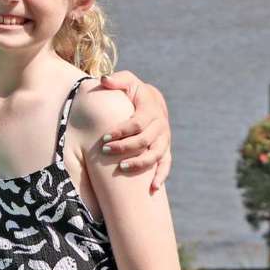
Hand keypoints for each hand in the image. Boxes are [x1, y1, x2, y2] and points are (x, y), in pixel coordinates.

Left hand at [96, 70, 171, 191]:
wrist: (153, 100)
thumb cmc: (134, 91)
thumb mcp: (127, 81)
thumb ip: (116, 80)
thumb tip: (103, 80)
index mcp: (151, 110)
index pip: (136, 124)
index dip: (121, 131)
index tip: (105, 138)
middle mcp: (161, 126)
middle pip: (144, 141)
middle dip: (125, 147)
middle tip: (106, 151)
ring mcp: (164, 139)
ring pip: (156, 155)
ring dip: (140, 164)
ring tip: (122, 168)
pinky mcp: (165, 149)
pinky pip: (166, 164)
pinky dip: (161, 177)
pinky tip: (152, 188)